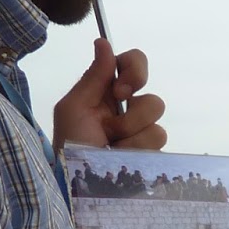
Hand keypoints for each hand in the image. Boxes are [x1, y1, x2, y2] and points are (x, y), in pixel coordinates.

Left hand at [53, 38, 167, 151]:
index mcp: (107, 93)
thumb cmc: (70, 146)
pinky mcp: (151, 154)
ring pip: (157, 121)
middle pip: (152, 97)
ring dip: (129, 136)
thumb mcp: (73, 108)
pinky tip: (119, 159)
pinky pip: (158, 140)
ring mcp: (142, 134)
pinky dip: (135, 149)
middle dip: (133, 115)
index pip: (133, 64)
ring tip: (110, 149)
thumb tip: (104, 41)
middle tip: (112, 128)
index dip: (135, 70)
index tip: (120, 90)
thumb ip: (92, 76)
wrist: (78, 186)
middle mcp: (128, 111)